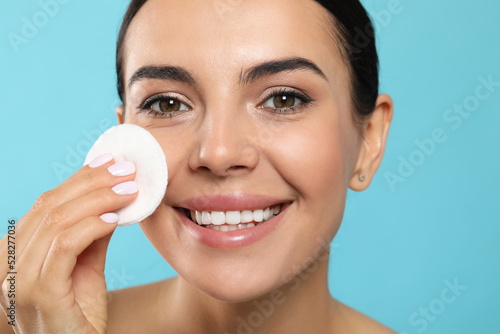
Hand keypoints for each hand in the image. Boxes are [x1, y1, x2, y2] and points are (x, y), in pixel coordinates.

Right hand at [0, 155, 137, 333]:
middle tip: (126, 170)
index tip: (110, 163)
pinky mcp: (39, 293)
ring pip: (57, 221)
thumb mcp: (86, 266)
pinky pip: (65, 246)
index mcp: (18, 252)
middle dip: (92, 182)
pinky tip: (115, 218)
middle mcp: (10, 263)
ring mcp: (19, 279)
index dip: (79, 179)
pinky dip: (91, 226)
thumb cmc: (80, 314)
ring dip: (98, 199)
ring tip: (129, 189)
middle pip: (50, 206)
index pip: (47, 204)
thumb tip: (111, 200)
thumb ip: (92, 234)